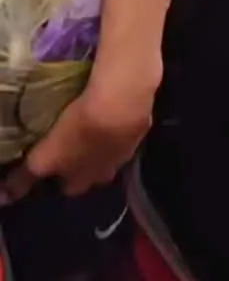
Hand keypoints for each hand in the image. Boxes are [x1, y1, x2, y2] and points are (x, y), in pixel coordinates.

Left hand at [2, 73, 154, 201]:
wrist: (120, 105)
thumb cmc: (78, 131)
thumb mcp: (47, 156)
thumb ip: (26, 178)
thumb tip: (4, 198)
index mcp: (80, 181)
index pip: (66, 189)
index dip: (58, 178)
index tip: (52, 166)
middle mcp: (103, 173)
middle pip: (92, 176)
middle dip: (83, 167)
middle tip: (72, 146)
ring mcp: (125, 152)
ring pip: (111, 156)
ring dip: (103, 148)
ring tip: (93, 128)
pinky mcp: (140, 129)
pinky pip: (127, 133)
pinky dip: (119, 128)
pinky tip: (113, 113)